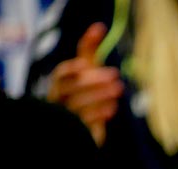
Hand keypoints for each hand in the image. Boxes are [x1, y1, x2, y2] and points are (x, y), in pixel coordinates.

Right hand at [45, 23, 122, 145]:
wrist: (85, 126)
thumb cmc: (85, 92)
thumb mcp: (87, 72)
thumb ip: (89, 50)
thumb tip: (99, 27)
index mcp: (60, 85)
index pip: (60, 75)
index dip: (71, 69)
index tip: (86, 64)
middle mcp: (59, 101)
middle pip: (69, 90)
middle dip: (92, 82)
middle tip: (114, 76)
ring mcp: (67, 118)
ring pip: (78, 106)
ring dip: (99, 96)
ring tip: (118, 89)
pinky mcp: (78, 133)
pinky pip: (85, 124)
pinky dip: (99, 114)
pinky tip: (113, 107)